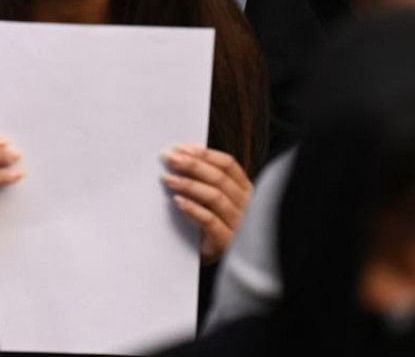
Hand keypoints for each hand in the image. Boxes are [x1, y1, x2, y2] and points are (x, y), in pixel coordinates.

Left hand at [161, 144, 251, 264]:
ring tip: (167, 179)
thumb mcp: (212, 203)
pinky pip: (210, 221)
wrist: (214, 268)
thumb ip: (204, 181)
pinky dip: (193, 209)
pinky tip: (177, 202)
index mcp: (246, 191)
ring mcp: (240, 226)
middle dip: (192, 165)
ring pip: (215, 197)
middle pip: (220, 178)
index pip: (229, 165)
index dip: (204, 154)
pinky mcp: (227, 243)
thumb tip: (179, 155)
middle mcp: (247, 206)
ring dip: (189, 184)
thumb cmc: (210, 230)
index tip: (180, 148)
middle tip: (168, 158)